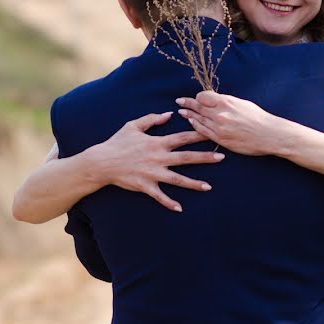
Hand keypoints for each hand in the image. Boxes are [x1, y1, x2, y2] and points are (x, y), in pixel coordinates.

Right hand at [88, 112, 223, 211]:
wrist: (101, 162)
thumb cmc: (117, 142)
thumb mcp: (133, 126)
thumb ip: (152, 119)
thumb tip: (168, 114)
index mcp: (156, 142)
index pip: (182, 138)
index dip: (198, 134)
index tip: (212, 133)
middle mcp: (157, 158)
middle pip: (186, 158)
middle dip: (205, 157)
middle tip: (221, 157)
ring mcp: (152, 173)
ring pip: (177, 179)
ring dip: (193, 183)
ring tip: (208, 187)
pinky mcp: (145, 186)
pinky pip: (159, 196)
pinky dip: (169, 203)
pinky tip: (179, 208)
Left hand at [176, 91, 276, 155]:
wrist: (269, 135)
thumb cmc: (258, 118)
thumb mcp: (242, 103)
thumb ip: (226, 101)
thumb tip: (214, 99)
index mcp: (226, 102)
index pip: (203, 96)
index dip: (199, 97)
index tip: (197, 98)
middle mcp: (220, 114)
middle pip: (198, 107)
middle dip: (187, 103)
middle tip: (179, 101)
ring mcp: (219, 127)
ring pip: (198, 119)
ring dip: (189, 115)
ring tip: (182, 112)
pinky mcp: (221, 139)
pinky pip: (203, 131)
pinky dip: (196, 126)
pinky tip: (191, 123)